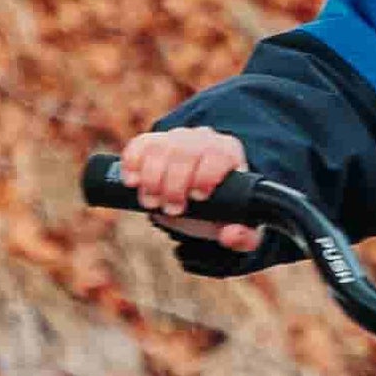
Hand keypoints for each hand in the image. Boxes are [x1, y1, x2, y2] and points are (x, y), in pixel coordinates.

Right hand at [116, 126, 264, 253]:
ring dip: (151, 178)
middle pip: (185, 151)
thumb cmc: (220, 210)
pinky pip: (139, 145)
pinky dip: (132, 162)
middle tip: (171, 208)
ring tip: (152, 202)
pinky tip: (132, 182)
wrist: (198, 198)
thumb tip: (231, 235)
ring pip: (160, 148)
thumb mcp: (236, 226)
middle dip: (174, 183)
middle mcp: (203, 140)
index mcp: (228, 154)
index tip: (196, 197)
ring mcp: (175, 139)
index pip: (218, 154)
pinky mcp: (152, 142)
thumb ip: (243, 236)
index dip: (205, 175)